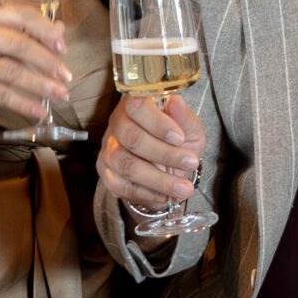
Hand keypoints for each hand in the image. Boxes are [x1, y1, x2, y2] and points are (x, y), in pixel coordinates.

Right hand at [0, 3, 73, 127]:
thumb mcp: (14, 43)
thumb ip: (36, 34)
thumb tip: (60, 28)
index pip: (23, 16)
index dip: (46, 31)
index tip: (63, 48)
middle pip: (18, 43)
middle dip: (47, 61)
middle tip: (67, 76)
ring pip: (11, 71)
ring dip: (41, 85)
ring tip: (61, 94)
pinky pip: (1, 94)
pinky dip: (24, 104)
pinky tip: (40, 111)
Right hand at [99, 91, 205, 212]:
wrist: (170, 167)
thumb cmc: (179, 141)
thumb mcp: (189, 129)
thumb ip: (184, 118)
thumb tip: (176, 102)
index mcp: (136, 104)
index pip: (137, 106)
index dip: (158, 123)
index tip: (180, 138)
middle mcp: (117, 124)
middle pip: (132, 139)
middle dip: (165, 154)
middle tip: (191, 164)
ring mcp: (109, 149)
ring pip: (127, 165)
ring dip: (159, 180)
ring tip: (184, 188)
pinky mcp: (106, 173)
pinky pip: (121, 186)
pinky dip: (146, 193)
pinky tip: (165, 195)